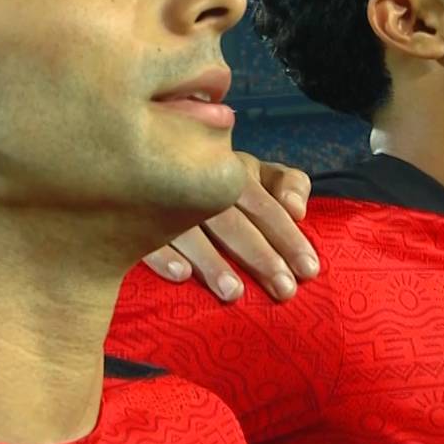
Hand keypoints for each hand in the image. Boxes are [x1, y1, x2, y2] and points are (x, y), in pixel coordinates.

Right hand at [142, 152, 316, 302]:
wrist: (154, 150)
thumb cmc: (221, 174)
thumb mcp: (257, 171)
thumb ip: (289, 183)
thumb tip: (298, 209)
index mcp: (232, 168)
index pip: (264, 205)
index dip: (288, 236)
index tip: (309, 269)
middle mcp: (198, 182)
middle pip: (231, 220)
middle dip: (259, 256)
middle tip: (284, 290)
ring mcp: (163, 199)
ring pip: (188, 230)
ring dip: (211, 261)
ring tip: (235, 293)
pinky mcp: (134, 217)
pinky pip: (145, 238)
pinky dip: (163, 255)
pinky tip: (181, 276)